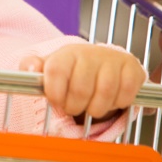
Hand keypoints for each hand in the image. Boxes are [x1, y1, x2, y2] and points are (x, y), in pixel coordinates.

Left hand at [20, 44, 145, 120]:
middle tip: (74, 106)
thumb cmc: (72, 69)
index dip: (55, 93)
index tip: (56, 101)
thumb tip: (29, 68)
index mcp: (67, 53)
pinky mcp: (132, 69)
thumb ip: (32, 67)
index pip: (56, 71)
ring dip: (97, 108)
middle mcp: (90, 53)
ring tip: (91, 106)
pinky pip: (126, 95)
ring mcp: (112, 60)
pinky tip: (110, 99)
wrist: (101, 62)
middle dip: (75, 106)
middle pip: (81, 89)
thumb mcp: (49, 67)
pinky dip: (118, 104)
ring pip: (105, 93)